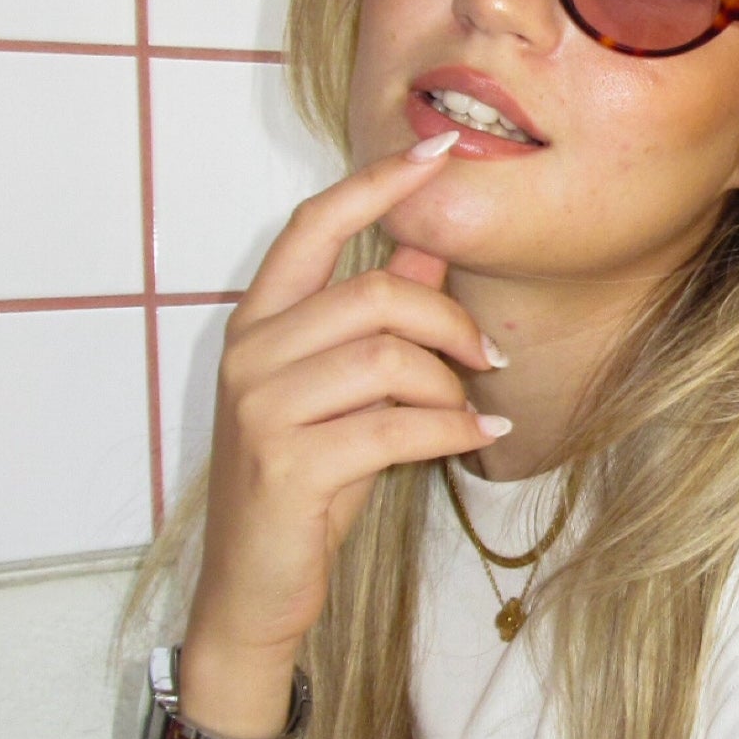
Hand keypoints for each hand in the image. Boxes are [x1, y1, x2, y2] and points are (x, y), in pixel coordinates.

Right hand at [181, 136, 506, 710]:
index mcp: (257, 325)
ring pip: (390, 359)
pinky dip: (453, 430)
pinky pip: (398, 426)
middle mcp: (250, 355)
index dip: (378, 185)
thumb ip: (377, 318)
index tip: (439, 150)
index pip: (314, 226)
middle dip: (450, 322)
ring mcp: (263, 410)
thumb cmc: (302, 485)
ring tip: (470, 411)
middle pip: (374, 295)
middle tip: (489, 357)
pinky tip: (478, 438)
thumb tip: (429, 242)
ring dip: (451, 386)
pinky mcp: (289, 466)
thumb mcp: (340, 391)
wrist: (254, 588)